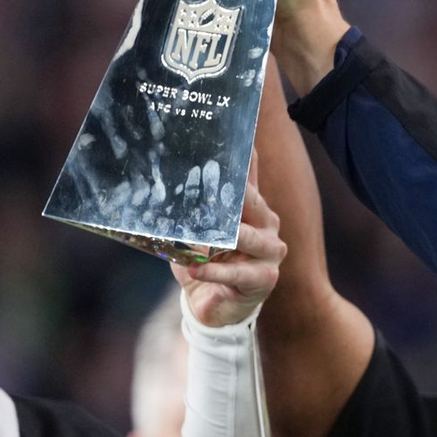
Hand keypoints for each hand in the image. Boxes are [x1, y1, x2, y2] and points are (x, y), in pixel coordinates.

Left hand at [172, 156, 286, 326]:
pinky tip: (196, 268)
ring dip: (224, 238)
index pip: (248, 174)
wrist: (213, 305)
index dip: (244, 153)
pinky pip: (238, 273)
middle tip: (211, 184)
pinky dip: (214, 271)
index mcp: (252, 207)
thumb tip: (166, 178)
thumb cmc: (205, 262)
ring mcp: (270, 252)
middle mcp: (266, 224)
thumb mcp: (197, 232)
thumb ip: (192, 208)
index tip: (239, 132)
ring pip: (249, 237)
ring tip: (204, 239)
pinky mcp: (264, 278)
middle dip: (232, 194)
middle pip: (252, 201)